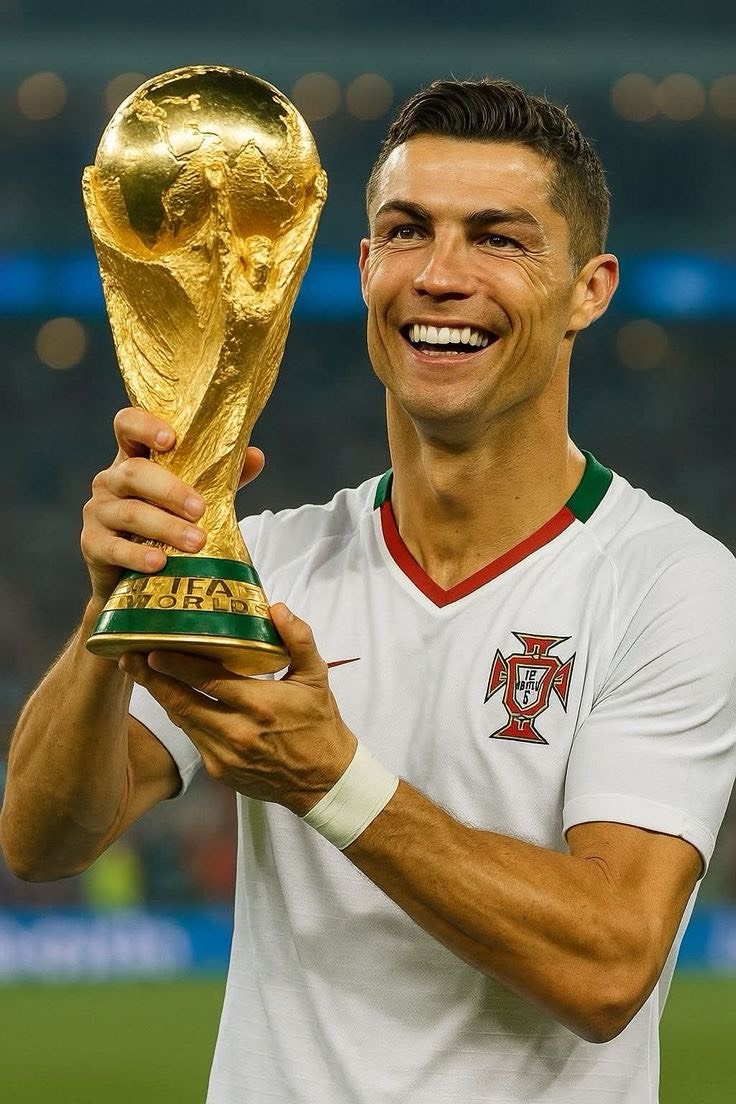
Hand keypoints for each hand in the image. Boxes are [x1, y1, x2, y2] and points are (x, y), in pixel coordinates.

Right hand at [81, 407, 264, 602]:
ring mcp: (98, 511)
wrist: (133, 576)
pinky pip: (114, 549)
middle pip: (134, 473)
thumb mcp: (195, 497)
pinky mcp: (92, 545)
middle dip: (170, 490)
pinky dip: (138, 556)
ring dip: (165, 526)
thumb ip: (223, 477)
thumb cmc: (166, 525)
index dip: (145, 426)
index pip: (127, 425)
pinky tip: (159, 562)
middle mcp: (111, 479)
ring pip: (129, 513)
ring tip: (196, 542)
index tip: (171, 439)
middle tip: (201, 508)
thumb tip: (256, 457)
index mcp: (134, 458)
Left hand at [119, 604, 357, 813]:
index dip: (177, 664)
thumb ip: (299, 640)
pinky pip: (193, 737)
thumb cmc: (320, 724)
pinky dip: (180, 715)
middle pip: (182, 702)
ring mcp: (225, 756)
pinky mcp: (219, 771)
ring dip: (161, 696)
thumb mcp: (317, 677)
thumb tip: (277, 608)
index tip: (153, 647)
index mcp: (261, 706)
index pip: (208, 680)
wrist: (324, 780)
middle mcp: (238, 733)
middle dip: (153, 678)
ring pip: (182, 720)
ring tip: (141, 671)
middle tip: (130, 657)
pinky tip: (170, 697)